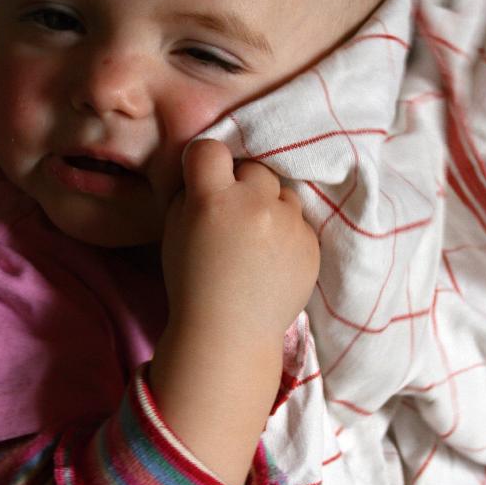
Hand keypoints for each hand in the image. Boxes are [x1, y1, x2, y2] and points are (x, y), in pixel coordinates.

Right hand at [162, 139, 319, 349]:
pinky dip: (287, 233)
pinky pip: (300, 221)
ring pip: (282, 193)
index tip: (205, 179)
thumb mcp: (174, 230)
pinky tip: (271, 260)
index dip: (205, 162)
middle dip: (242, 185)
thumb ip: (190, 193)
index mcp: (213, 200)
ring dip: (269, 207)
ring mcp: (289, 224)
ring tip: (255, 242)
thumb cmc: (192, 282)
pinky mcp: (311, 244)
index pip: (210, 150)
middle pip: (254, 168)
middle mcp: (255, 205)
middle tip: (232, 216)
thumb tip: (208, 169)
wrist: (229, 334)